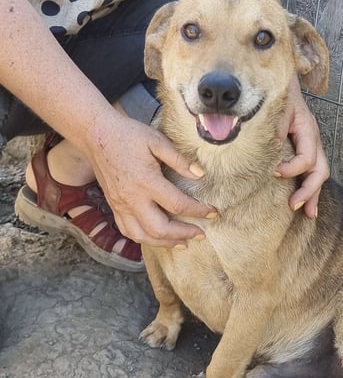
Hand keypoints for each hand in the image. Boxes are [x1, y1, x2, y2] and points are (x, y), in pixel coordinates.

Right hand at [86, 112, 214, 246]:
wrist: (95, 134)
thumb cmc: (128, 135)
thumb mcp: (157, 141)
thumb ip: (179, 160)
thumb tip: (200, 174)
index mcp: (146, 181)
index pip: (178, 205)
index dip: (199, 211)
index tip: (213, 213)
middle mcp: (132, 198)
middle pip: (160, 228)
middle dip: (184, 234)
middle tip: (201, 234)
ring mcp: (120, 205)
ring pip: (143, 235)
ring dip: (165, 243)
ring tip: (183, 243)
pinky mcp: (114, 206)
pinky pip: (128, 231)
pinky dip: (145, 239)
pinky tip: (158, 238)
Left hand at [275, 78, 328, 217]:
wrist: (281, 79)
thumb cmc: (277, 93)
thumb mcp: (275, 107)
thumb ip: (274, 128)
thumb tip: (271, 149)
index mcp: (307, 128)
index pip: (307, 157)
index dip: (292, 169)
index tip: (274, 173)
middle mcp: (312, 138)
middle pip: (320, 170)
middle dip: (309, 190)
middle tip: (294, 205)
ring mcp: (311, 144)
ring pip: (319, 173)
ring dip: (313, 194)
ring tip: (308, 213)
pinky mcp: (305, 148)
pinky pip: (312, 171)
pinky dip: (310, 187)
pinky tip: (306, 202)